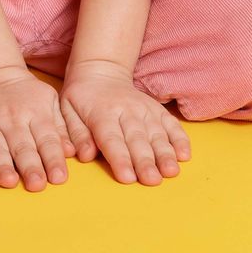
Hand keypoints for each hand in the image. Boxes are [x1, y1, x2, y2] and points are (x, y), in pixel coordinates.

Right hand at [0, 66, 72, 190]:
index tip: (58, 178)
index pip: (47, 138)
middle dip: (30, 166)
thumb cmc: (29, 96)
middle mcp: (12, 118)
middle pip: (22, 145)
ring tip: (9, 181)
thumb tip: (71, 152)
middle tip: (37, 185)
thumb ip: (62, 127)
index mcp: (36, 112)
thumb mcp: (51, 102)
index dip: (53, 159)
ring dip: (2, 165)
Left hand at [59, 59, 190, 184]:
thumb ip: (76, 134)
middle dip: (145, 161)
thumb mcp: (67, 111)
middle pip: (137, 139)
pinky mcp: (157, 109)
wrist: (101, 72)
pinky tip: (184, 154)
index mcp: (101, 113)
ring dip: (165, 153)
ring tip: (171, 172)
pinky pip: (171, 124)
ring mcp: (144, 109)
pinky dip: (179, 138)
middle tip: (152, 181)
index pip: (111, 138)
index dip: (120, 158)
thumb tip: (85, 155)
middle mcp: (126, 110)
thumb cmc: (81, 99)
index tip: (127, 177)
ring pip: (156, 133)